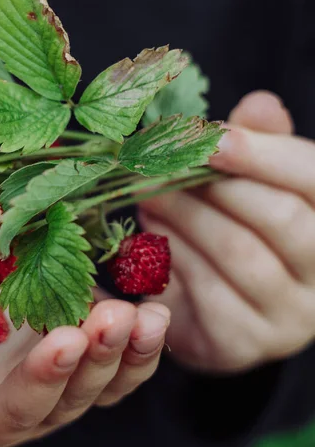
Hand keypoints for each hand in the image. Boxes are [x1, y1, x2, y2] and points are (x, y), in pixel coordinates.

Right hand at [0, 255, 169, 446]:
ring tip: (147, 316)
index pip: (17, 407)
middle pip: (73, 396)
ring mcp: (63, 376)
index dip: (41, 379)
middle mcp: (29, 404)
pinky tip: (154, 309)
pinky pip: (122, 354)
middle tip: (112, 317)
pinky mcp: (84, 345)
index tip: (64, 339)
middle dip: (96, 360)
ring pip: (108, 382)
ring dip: (131, 352)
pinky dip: (141, 338)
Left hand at [139, 91, 314, 372]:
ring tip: (147, 195)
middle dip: (212, 184)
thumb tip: (259, 103)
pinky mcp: (243, 343)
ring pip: (237, 251)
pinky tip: (149, 236)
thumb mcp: (250, 183)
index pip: (312, 178)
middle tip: (157, 165)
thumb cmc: (236, 229)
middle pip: (279, 216)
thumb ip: (259, 145)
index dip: (262, 152)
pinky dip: (170, 255)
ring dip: (183, 215)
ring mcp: (289, 318)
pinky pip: (203, 290)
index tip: (210, 135)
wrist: (215, 308)